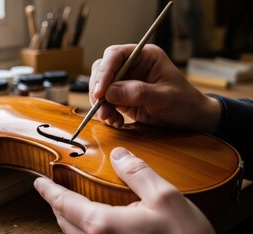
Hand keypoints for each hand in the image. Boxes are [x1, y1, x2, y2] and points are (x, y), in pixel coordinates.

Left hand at [34, 147, 215, 233]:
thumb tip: (119, 155)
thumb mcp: (165, 197)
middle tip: (50, 190)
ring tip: (66, 203)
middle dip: (54, 204)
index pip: (65, 203)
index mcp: (104, 225)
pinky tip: (91, 223)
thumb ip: (138, 172)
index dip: (48, 191)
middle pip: (64, 221)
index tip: (37, 182)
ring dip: (65, 217)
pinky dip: (80, 228)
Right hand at [89, 44, 220, 132]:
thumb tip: (109, 92)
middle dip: (99, 89)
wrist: (190, 119)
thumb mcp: (165, 97)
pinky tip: (116, 122)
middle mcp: (132, 66)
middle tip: (100, 106)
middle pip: (103, 69)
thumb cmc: (184, 102)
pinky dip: (106, 112)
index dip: (105, 71)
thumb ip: (138, 92)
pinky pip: (106, 102)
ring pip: (101, 87)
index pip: (116, 55)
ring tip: (110, 119)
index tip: (100, 91)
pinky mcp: (122, 97)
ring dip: (101, 104)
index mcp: (145, 56)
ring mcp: (126, 82)